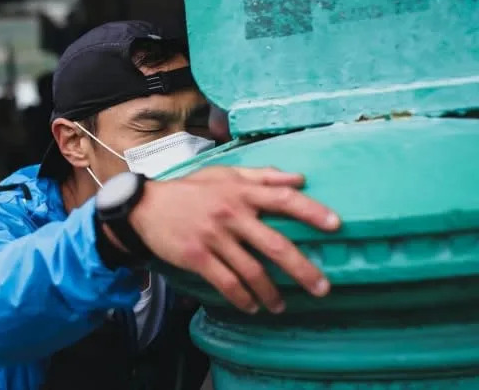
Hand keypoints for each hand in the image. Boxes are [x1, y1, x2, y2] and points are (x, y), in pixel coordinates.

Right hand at [127, 167, 339, 313]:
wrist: (146, 206)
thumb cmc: (190, 190)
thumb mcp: (224, 174)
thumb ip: (262, 176)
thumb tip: (299, 178)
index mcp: (241, 192)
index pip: (283, 199)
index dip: (311, 211)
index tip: (335, 225)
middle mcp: (231, 214)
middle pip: (276, 245)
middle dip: (303, 270)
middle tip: (322, 288)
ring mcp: (214, 237)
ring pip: (252, 272)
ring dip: (271, 293)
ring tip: (280, 305)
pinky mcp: (197, 257)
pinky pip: (227, 283)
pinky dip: (243, 298)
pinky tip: (251, 306)